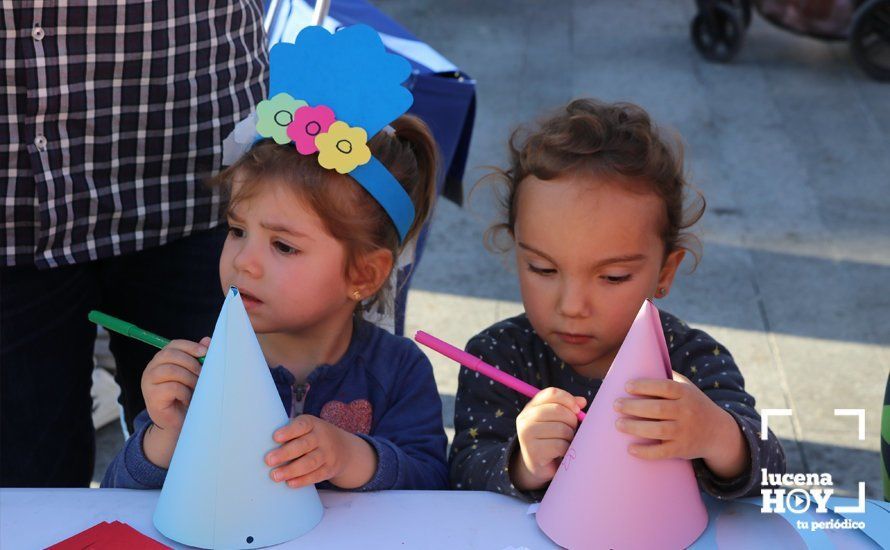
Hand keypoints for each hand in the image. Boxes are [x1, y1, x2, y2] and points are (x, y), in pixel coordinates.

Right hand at [141, 337, 208, 467]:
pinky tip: (187, 400)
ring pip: (172, 371)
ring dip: (189, 379)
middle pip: (170, 355)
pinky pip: (172, 387)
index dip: (190, 346)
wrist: (178, 423)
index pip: (173, 345)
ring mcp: (148, 382)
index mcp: (161, 360)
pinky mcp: (151, 397)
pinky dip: (184, 393)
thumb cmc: (186, 396)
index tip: (205, 352)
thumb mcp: (193, 375)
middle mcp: (151, 368)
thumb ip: (198, 358)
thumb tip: (208, 340)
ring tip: (196, 388)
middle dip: (191, 363)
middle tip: (203, 374)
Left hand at [265, 415, 376, 489]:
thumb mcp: (308, 429)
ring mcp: (328, 453)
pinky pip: (316, 475)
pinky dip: (303, 480)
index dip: (289, 431)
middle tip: (268, 460)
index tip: (275, 437)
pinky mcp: (330, 468)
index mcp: (313, 424)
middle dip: (285, 453)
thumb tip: (263, 445)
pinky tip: (290, 483)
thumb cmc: (313, 437)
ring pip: (310, 462)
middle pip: (304, 445)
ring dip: (291, 470)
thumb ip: (290, 434)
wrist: (344, 448)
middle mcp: (322, 437)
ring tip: (275, 476)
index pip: (302, 425)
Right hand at [511, 387, 586, 490]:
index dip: (568, 399)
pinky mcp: (533, 451)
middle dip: (571, 420)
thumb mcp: (556, 420)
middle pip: (558, 410)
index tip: (577, 409)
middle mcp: (525, 418)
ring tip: (565, 442)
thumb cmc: (550, 438)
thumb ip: (568, 408)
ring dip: (570, 437)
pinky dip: (566, 449)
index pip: (551, 393)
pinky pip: (560, 445)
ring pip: (561, 429)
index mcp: (531, 407)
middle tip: (571, 430)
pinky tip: (561, 452)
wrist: (537, 465)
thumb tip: (582, 401)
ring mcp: (527, 435)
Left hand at [613, 371, 748, 478]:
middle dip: (634, 407)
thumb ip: (668, 378)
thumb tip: (639, 364)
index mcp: (686, 394)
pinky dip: (646, 452)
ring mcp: (685, 432)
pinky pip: (662, 452)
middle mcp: (686, 412)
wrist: (718, 432)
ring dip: (635, 428)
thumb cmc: (692, 404)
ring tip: (618, 424)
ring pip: (658, 430)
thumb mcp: (687, 388)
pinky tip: (630, 449)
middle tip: (616, 405)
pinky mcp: (682, 449)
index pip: (665, 387)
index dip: (645, 386)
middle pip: (658, 409)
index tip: (626, 386)